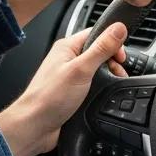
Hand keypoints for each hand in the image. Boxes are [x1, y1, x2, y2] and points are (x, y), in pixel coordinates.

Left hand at [0, 23, 127, 155]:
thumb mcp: (81, 69)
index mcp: (67, 47)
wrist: (35, 127)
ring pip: (96, 70)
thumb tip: (118, 28)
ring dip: (107, 76)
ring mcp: (69, 77)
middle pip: (98, 52)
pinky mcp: (72, 92)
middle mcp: (67, 60)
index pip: (96, 34)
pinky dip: (100, 89)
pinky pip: (91, 85)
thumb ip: (101, 48)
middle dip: (112, 62)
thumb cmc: (48, 97)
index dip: (112, 42)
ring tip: (113, 84)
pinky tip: (103, 95)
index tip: (121, 56)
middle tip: (117, 72)